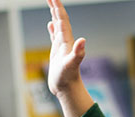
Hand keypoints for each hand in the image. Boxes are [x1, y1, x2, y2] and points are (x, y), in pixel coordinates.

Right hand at [45, 0, 95, 116]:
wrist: (68, 89)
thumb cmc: (68, 79)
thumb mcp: (71, 64)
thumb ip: (78, 53)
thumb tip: (83, 41)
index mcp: (67, 41)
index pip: (63, 20)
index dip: (58, 7)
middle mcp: (66, 41)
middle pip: (61, 19)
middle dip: (56, 7)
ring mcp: (62, 47)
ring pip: (58, 26)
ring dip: (55, 15)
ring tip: (52, 4)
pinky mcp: (58, 53)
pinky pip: (54, 37)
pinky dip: (52, 29)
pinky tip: (50, 25)